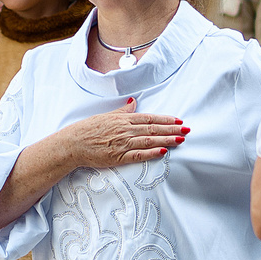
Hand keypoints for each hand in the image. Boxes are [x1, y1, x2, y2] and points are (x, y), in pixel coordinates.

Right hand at [53, 98, 184, 170]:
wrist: (73, 143)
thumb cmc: (87, 129)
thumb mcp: (106, 116)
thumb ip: (122, 111)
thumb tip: (133, 103)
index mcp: (123, 119)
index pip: (149, 118)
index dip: (165, 119)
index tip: (178, 120)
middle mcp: (125, 130)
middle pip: (153, 128)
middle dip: (171, 129)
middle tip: (187, 129)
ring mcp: (122, 143)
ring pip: (149, 140)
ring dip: (166, 140)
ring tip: (180, 139)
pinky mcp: (118, 157)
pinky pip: (138, 155)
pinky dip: (151, 153)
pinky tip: (162, 152)